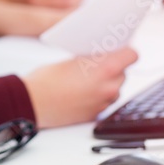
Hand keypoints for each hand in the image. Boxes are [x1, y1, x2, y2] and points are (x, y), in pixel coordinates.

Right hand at [22, 48, 137, 127]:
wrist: (32, 103)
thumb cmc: (46, 80)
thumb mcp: (72, 60)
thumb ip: (92, 60)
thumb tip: (101, 58)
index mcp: (106, 69)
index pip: (132, 55)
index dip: (125, 51)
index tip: (118, 50)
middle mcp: (109, 87)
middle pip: (124, 73)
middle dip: (113, 68)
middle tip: (96, 64)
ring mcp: (103, 103)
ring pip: (115, 89)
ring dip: (106, 83)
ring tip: (86, 80)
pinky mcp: (94, 115)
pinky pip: (104, 102)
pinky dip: (97, 97)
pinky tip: (82, 93)